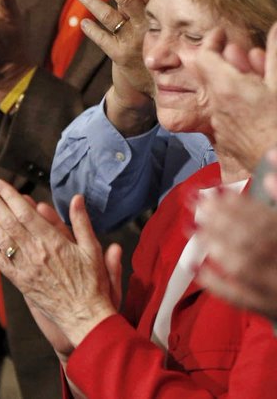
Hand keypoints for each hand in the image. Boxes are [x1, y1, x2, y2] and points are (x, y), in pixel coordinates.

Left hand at [0, 182, 117, 350]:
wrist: (84, 316)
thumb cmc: (91, 284)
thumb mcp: (92, 250)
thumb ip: (81, 222)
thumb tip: (76, 198)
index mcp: (52, 242)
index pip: (24, 213)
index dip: (9, 196)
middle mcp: (35, 252)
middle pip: (7, 221)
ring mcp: (24, 267)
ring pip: (0, 238)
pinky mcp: (19, 281)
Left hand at [76, 0, 154, 134]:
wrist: (159, 86)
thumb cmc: (162, 53)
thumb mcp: (162, 29)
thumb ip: (154, 8)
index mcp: (159, 17)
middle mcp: (148, 26)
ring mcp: (133, 40)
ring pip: (110, 16)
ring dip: (94, 2)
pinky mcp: (120, 55)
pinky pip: (103, 39)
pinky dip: (92, 30)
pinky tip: (83, 23)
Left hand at [192, 23, 276, 167]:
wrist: (273, 163)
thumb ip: (275, 56)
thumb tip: (275, 28)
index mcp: (228, 87)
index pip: (204, 56)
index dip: (212, 41)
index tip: (221, 34)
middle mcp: (217, 104)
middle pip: (211, 74)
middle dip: (227, 62)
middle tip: (246, 55)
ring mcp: (220, 122)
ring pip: (220, 94)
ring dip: (234, 82)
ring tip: (257, 80)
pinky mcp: (226, 137)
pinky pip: (226, 112)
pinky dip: (237, 102)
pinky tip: (256, 103)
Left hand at [196, 151, 276, 319]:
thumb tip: (272, 152)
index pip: (268, 220)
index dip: (239, 203)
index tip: (214, 190)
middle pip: (252, 240)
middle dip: (221, 219)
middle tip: (195, 203)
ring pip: (244, 267)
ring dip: (215, 244)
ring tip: (192, 227)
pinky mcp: (269, 308)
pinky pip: (240, 299)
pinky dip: (217, 283)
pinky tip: (196, 267)